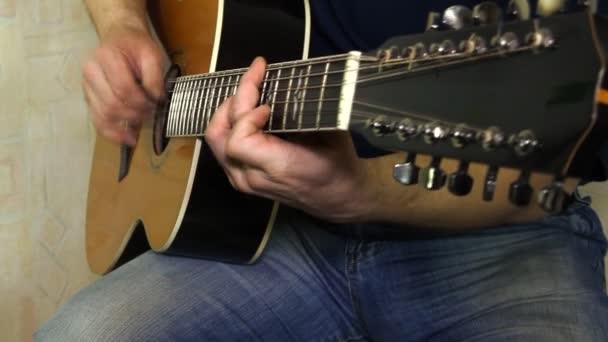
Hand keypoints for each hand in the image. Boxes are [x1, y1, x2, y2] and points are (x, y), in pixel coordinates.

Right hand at [82, 23, 164, 144]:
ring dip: (124, 126)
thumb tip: (157, 100)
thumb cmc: (135, 45)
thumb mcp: (152, 53)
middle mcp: (91, 72)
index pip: (124, 89)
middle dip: (134, 114)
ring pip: (102, 116)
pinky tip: (127, 139)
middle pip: (112, 105)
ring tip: (140, 127)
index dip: (142, 101)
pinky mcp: (88, 98)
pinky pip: (97, 120)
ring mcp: (87, 86)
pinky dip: (112, 133)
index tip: (156, 104)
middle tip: (150, 114)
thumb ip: (155, 76)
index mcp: (106, 57)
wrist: (118, 36)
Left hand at [205, 57, 377, 222]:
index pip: (238, 140)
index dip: (247, 115)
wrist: (338, 198)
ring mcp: (243, 181)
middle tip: (253, 80)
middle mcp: (252, 177)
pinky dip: (229, 125)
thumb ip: (305, 113)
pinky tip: (245, 112)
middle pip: (219, 136)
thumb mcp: (331, 135)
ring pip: (215, 141)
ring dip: (227, 112)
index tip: (268, 104)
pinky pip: (221, 148)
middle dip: (232, 102)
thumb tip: (291, 85)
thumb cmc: (338, 166)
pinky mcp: (241, 180)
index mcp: (277, 167)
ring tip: (246, 94)